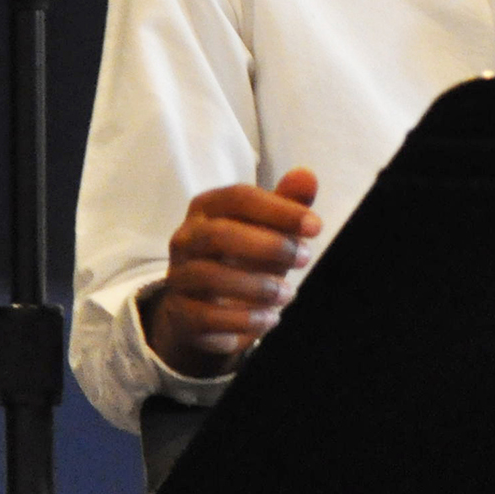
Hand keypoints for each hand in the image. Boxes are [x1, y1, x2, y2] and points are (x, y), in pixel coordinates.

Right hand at [143, 167, 321, 376]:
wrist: (204, 309)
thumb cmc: (242, 257)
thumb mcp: (267, 230)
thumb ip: (286, 204)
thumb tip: (307, 176)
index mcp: (206, 208)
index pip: (238, 197)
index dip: (279, 209)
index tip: (316, 227)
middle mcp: (185, 238)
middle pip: (219, 234)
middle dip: (268, 246)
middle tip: (305, 258)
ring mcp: (179, 276)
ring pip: (210, 276)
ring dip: (257, 286)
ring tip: (288, 294)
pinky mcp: (180, 313)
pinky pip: (206, 316)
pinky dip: (243, 319)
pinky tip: (270, 318)